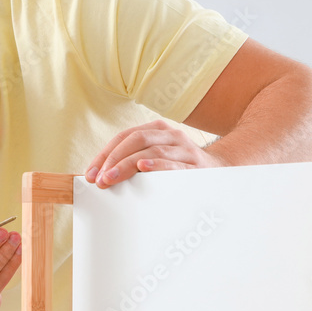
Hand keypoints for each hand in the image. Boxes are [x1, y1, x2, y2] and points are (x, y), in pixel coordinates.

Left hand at [84, 120, 224, 188]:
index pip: (124, 137)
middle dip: (112, 160)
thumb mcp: (156, 158)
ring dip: (126, 166)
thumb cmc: (180, 167)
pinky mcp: (195, 165)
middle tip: (99, 179)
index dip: (104, 155)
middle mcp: (169, 135)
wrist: (220, 171)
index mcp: (156, 131)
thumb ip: (131, 162)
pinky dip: (156, 165)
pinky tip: (143, 169)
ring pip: (150, 151)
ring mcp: (183, 148)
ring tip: (111, 178)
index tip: (91, 174)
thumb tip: (100, 176)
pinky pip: (173, 163)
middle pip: (135, 141)